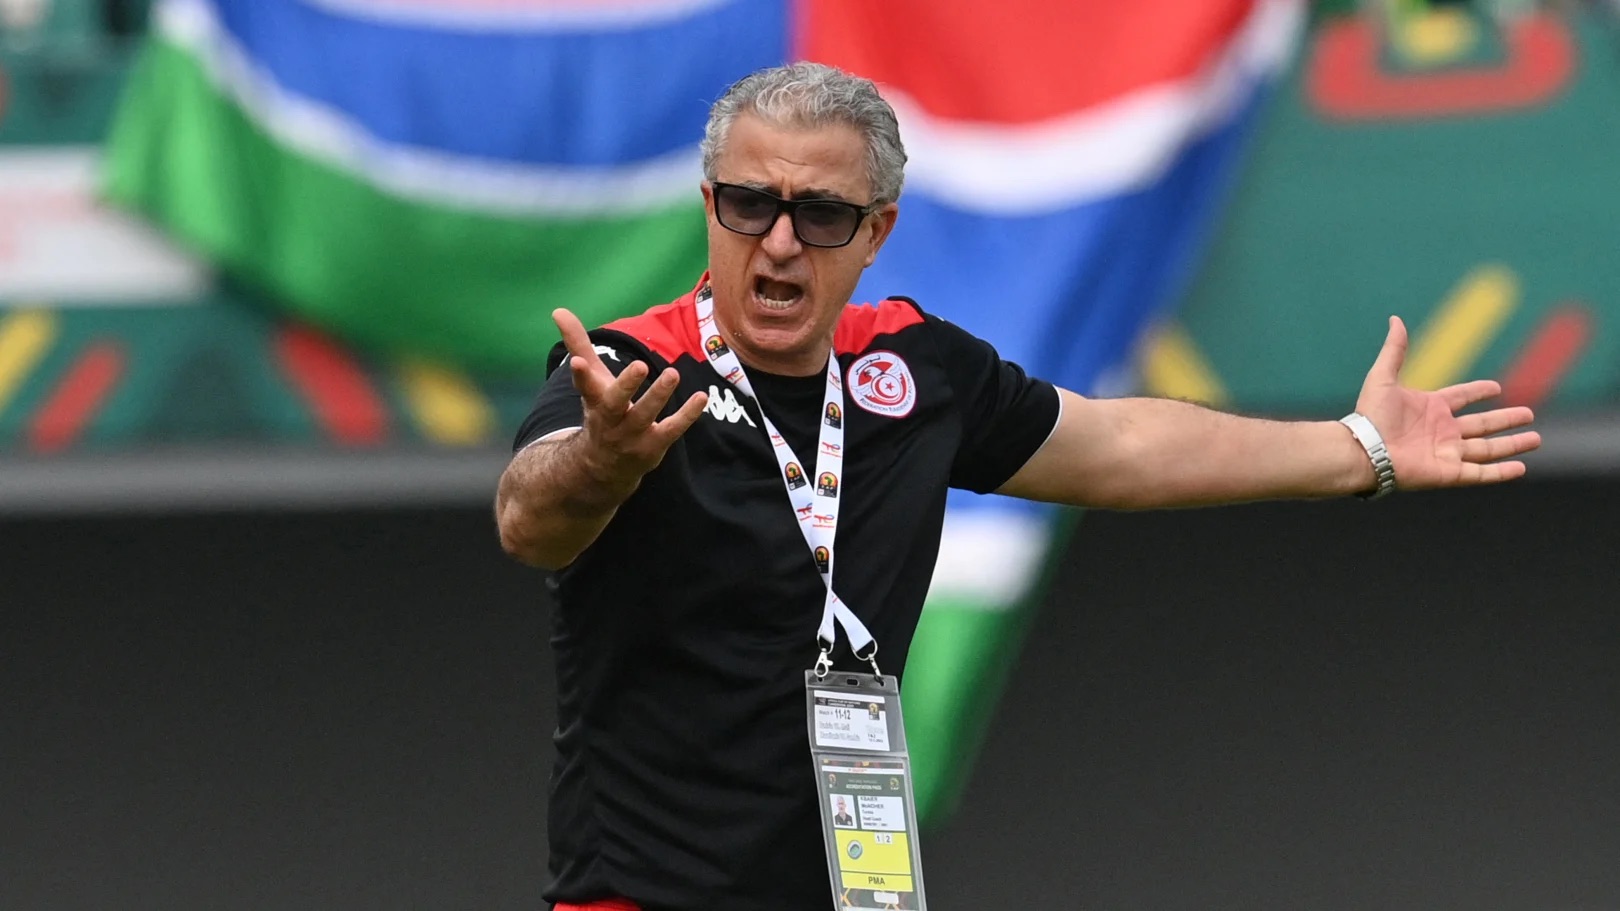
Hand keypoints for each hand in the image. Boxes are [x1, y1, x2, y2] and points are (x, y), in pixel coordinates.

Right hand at [554, 308, 707, 486]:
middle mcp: (610, 420)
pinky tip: (700, 397)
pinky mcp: (653, 446)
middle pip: (614, 404)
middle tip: (639, 365)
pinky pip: (671, 430)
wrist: (604, 467)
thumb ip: (578, 345)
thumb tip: (558, 310)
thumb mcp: (591, 380)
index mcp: (593, 401)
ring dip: (658, 396)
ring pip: (644, 416)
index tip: (576, 362)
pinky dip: (687, 415)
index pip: (584, 386)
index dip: (580, 375)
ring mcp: (631, 436)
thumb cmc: (601, 412)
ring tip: (672, 373)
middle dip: (625, 386)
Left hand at [1354, 316, 1540, 490]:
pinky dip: (1501, 472)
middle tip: (1529, 414)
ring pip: (1488, 449)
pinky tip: (1521, 467)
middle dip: (1505, 420)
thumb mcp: (1383, 377)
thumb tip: (1395, 319)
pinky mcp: (1448, 473)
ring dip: (1512, 445)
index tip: (1496, 388)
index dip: (1478, 392)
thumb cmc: (1370, 415)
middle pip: (1482, 425)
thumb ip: (1395, 350)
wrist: (1363, 449)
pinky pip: (1481, 473)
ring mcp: (1446, 453)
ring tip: (1536, 439)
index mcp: (1430, 408)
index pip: (1461, 397)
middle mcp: (1441, 431)